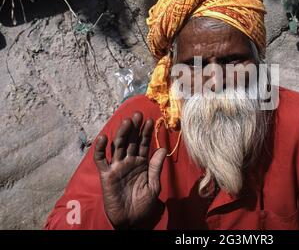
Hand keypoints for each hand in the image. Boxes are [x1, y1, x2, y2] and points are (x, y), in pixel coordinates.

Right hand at [94, 112, 166, 228]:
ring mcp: (117, 167)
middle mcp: (129, 161)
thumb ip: (156, 167)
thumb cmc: (143, 204)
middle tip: (138, 114)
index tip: (151, 120)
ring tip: (127, 121)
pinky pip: (101, 160)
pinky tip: (103, 137)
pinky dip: (100, 149)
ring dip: (121, 133)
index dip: (146, 133)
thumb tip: (162, 148)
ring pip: (118, 146)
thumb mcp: (154, 185)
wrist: (132, 220)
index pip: (144, 144)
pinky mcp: (106, 175)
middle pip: (131, 141)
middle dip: (134, 128)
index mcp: (141, 163)